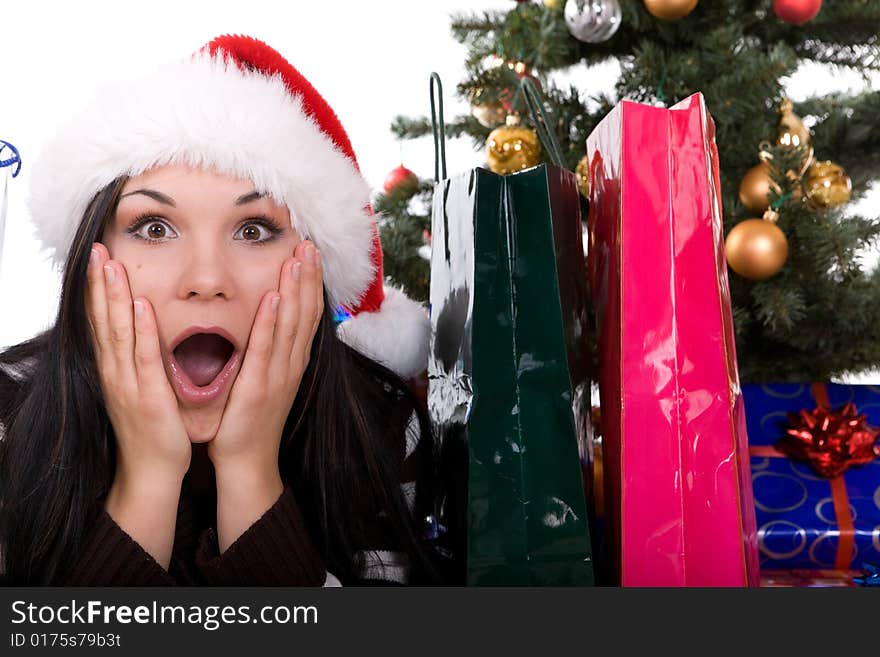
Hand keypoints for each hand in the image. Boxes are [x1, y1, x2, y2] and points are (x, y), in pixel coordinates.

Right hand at [86, 243, 191, 484]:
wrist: (153, 470)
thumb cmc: (152, 429)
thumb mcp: (140, 388)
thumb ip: (139, 359)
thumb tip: (141, 330)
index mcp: (115, 370)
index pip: (102, 321)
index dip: (97, 288)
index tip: (97, 256)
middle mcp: (115, 373)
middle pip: (103, 320)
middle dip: (99, 283)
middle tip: (96, 248)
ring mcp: (128, 385)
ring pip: (117, 333)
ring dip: (113, 298)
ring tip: (111, 265)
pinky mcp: (148, 397)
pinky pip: (143, 359)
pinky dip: (140, 332)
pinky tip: (139, 307)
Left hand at [208, 240, 323, 476]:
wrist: (246, 459)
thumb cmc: (250, 419)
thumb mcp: (265, 378)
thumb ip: (268, 350)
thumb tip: (267, 321)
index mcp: (292, 361)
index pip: (307, 314)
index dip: (311, 283)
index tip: (310, 254)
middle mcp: (291, 364)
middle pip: (305, 313)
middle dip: (308, 277)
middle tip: (309, 245)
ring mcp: (279, 375)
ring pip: (291, 325)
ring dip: (295, 290)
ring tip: (297, 260)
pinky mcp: (259, 387)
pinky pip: (266, 349)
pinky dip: (271, 322)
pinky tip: (272, 298)